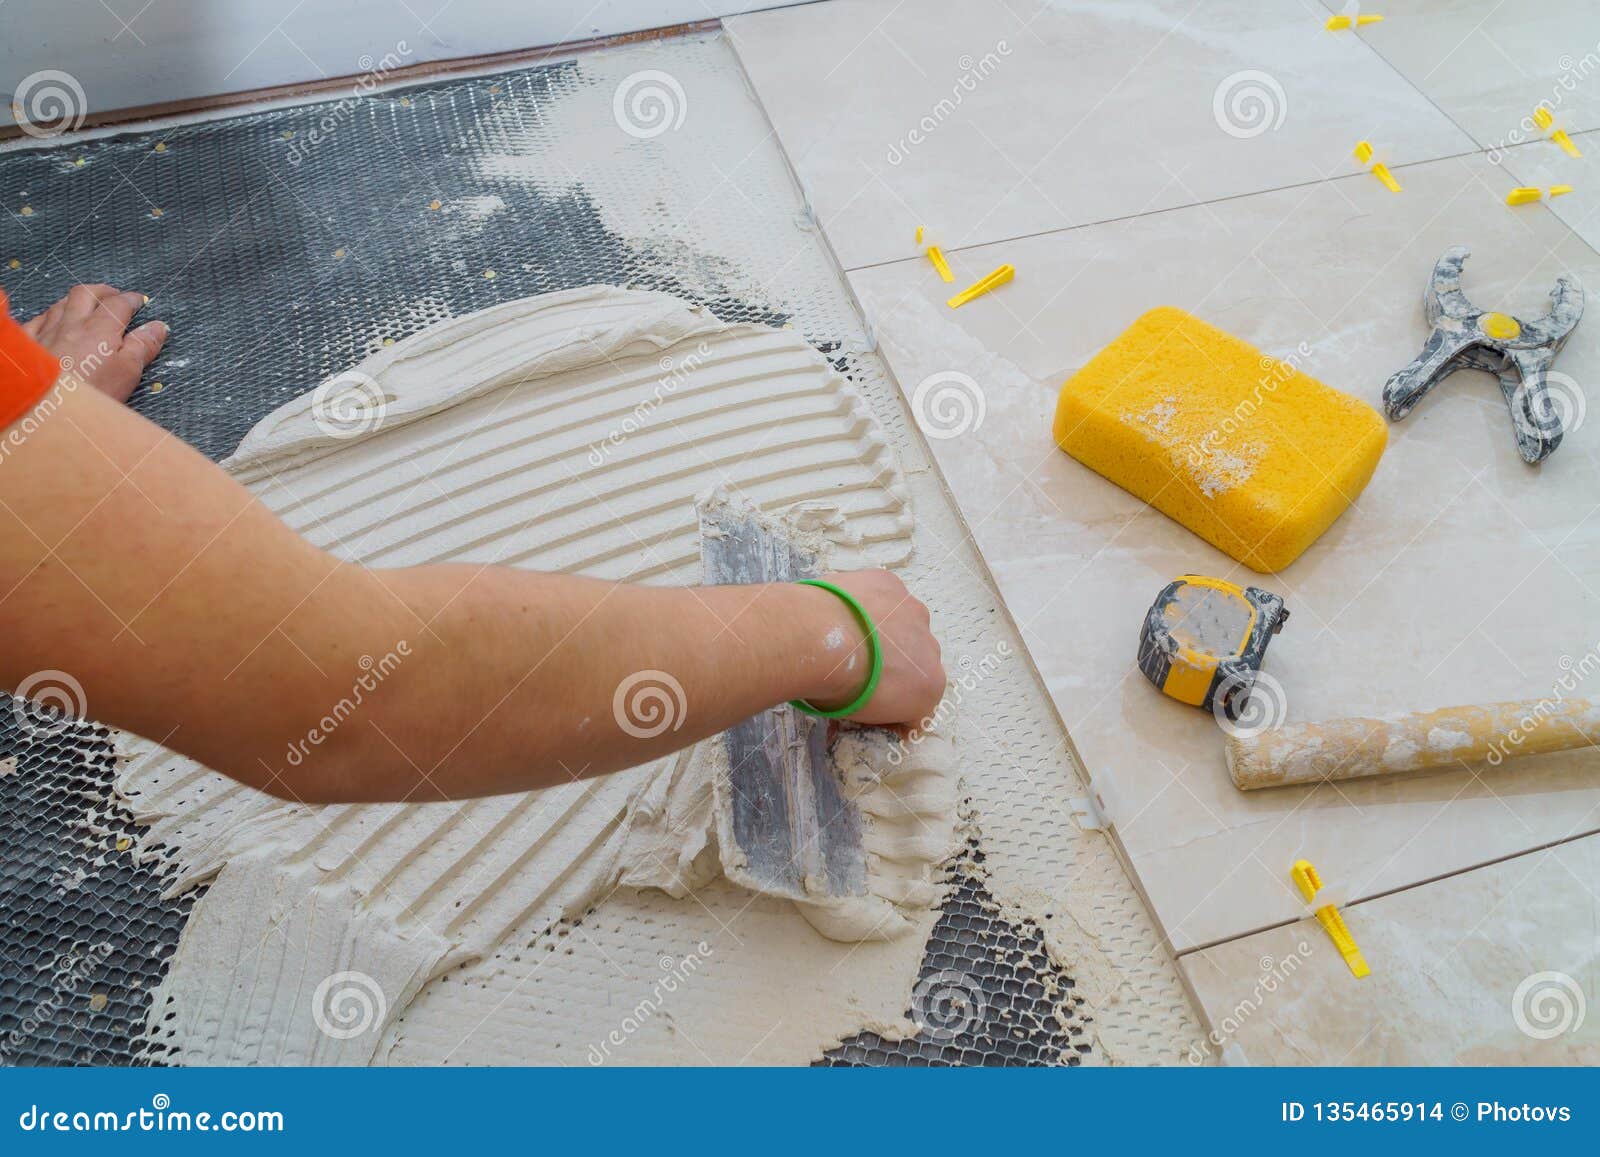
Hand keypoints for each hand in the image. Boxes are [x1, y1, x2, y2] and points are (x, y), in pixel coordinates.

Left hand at [22, 284, 167, 403]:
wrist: (45, 407)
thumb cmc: (90, 393)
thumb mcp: (127, 373)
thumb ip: (143, 346)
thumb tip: (158, 326)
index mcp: (100, 329)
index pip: (119, 303)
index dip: (133, 299)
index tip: (141, 301)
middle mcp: (71, 323)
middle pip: (86, 293)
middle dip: (104, 291)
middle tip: (116, 296)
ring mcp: (46, 331)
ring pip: (61, 303)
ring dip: (78, 300)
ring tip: (88, 307)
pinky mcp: (28, 344)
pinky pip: (38, 320)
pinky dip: (50, 316)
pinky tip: (54, 323)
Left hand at [799, 569, 944, 728]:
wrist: (818, 641)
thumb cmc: (840, 688)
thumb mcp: (865, 716)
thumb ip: (882, 711)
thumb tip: (884, 711)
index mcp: (931, 685)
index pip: (919, 695)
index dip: (894, 695)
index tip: (868, 694)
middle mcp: (932, 646)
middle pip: (914, 654)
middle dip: (892, 658)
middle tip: (856, 662)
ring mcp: (912, 610)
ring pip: (901, 620)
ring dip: (882, 626)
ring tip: (846, 631)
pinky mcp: (889, 582)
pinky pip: (881, 594)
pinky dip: (865, 600)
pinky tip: (842, 607)